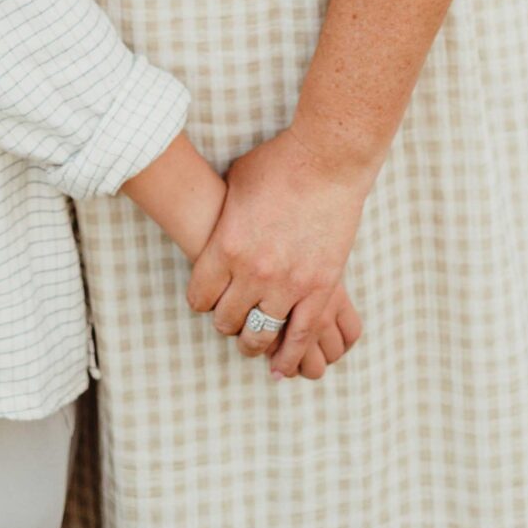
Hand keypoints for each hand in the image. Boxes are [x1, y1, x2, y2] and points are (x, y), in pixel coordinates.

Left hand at [185, 127, 372, 378]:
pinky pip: (300, 337)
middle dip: (225, 322)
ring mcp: (288, 283)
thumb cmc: (278, 164)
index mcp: (226, 246)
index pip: (200, 297)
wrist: (327, 159)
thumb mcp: (234, 185)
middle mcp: (253, 271)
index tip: (207, 299)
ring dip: (253, 344)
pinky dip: (288, 357)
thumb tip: (211, 230)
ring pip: (261, 335)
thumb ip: (223, 218)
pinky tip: (281, 368)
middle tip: (230, 318)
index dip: (201, 301)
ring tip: (253, 343)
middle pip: (227, 320)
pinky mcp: (321, 288)